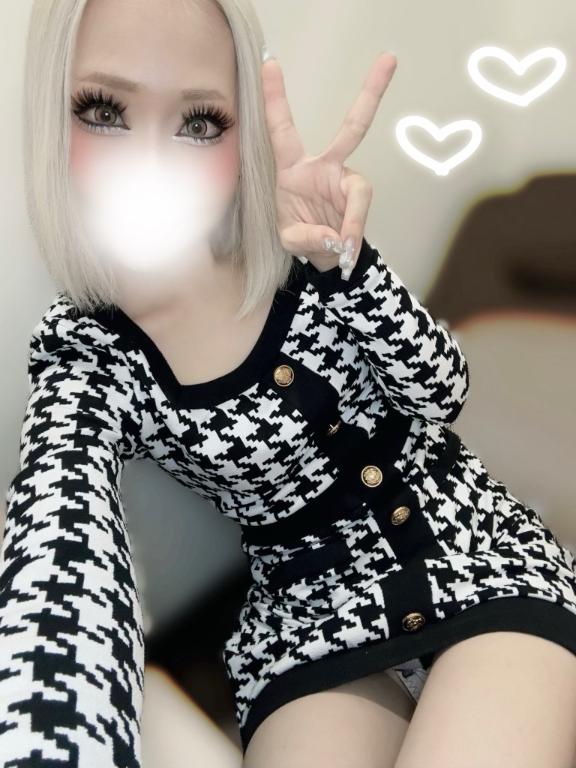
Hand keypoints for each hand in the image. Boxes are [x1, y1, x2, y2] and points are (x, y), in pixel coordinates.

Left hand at [261, 51, 396, 277]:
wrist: (326, 256)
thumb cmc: (301, 237)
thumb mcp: (291, 241)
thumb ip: (307, 238)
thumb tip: (334, 237)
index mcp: (292, 168)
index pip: (282, 130)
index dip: (276, 99)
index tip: (271, 64)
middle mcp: (324, 166)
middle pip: (353, 127)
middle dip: (372, 93)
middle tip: (389, 59)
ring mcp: (346, 180)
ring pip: (359, 189)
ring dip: (351, 222)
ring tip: (342, 248)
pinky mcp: (360, 197)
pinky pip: (360, 213)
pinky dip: (352, 235)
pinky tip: (345, 252)